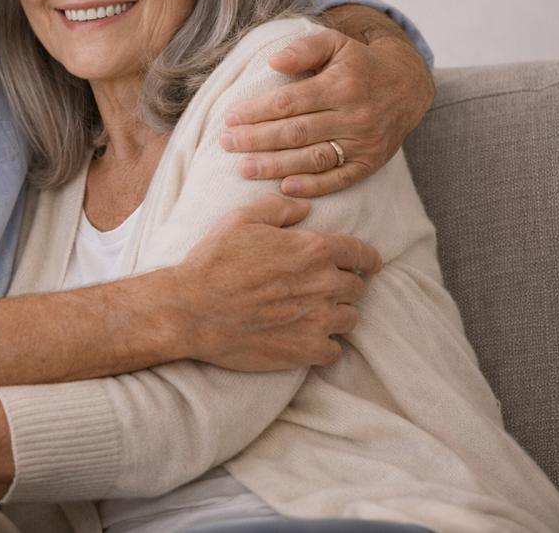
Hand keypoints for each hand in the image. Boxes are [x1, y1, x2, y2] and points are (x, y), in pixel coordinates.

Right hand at [171, 194, 381, 370]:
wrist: (191, 309)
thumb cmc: (214, 261)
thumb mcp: (241, 218)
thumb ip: (279, 207)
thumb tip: (304, 207)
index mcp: (314, 250)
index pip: (361, 254)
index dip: (366, 258)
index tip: (367, 264)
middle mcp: (324, 285)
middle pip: (357, 288)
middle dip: (345, 285)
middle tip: (324, 288)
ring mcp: (318, 320)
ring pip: (349, 318)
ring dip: (336, 314)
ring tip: (315, 313)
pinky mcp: (306, 350)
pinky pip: (334, 350)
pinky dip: (324, 344)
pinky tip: (306, 337)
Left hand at [221, 14, 434, 196]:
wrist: (408, 85)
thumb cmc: (359, 64)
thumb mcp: (335, 43)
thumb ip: (304, 49)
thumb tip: (273, 61)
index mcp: (340, 86)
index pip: (289, 103)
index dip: (256, 112)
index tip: (229, 118)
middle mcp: (352, 116)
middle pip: (295, 132)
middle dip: (256, 140)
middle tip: (226, 144)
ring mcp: (362, 142)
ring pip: (313, 158)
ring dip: (275, 166)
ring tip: (244, 169)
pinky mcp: (369, 162)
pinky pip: (339, 179)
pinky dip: (312, 186)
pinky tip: (285, 187)